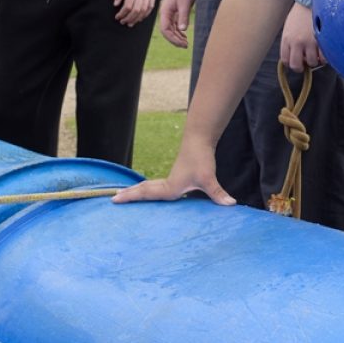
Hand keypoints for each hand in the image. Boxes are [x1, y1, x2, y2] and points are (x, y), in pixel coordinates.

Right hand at [112, 137, 235, 206]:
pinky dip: (149, 189)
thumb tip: (230, 204)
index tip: (114, 199)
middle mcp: (167, 184)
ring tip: (125, 195)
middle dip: (129, 195)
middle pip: (143, 190)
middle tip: (113, 198)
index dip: (131, 197)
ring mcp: (171, 179)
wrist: (200, 139)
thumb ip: (217, 193)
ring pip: (149, 186)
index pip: (146, 194)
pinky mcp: (177, 176)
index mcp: (170, 187)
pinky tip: (151, 192)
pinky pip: (158, 185)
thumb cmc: (201, 158)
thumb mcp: (208, 178)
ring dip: (137, 191)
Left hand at [113, 0, 158, 26]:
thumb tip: (116, 5)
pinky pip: (151, 7)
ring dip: (137, 19)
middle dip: (129, 19)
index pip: (127, 6)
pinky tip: (141, 17)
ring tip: (131, 23)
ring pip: (144, 10)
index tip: (117, 17)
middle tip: (123, 22)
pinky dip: (146, 14)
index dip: (122, 14)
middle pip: (136, 11)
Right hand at [159, 0, 195, 47]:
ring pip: (171, 29)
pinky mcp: (175, 13)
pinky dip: (179, 32)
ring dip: (177, 37)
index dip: (173, 38)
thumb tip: (182, 29)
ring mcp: (170, 14)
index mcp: (165, 12)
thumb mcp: (185, 3)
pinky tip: (184, 36)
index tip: (182, 43)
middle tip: (185, 45)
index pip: (165, 30)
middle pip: (167, 31)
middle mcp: (165, 14)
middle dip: (175, 40)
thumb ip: (183, 16)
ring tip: (185, 43)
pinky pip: (174, 26)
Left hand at [280, 2, 323, 70]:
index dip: (291, 63)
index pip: (285, 60)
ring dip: (315, 61)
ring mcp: (310, 42)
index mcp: (287, 39)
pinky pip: (324, 57)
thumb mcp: (289, 27)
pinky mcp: (322, 40)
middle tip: (306, 62)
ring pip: (312, 63)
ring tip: (316, 54)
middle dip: (301, 67)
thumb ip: (290, 41)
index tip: (296, 61)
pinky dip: (325, 58)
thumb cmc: (300, 13)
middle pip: (296, 66)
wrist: (312, 1)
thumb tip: (294, 55)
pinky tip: (324, 52)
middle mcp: (297, 42)